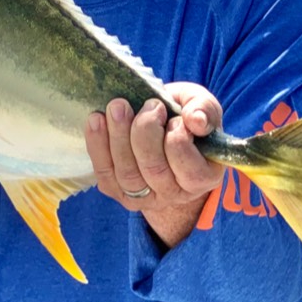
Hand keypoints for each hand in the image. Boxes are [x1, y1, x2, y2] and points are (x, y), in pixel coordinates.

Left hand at [86, 82, 224, 212]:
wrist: (159, 127)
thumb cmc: (183, 116)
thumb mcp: (200, 106)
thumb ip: (204, 109)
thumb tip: (195, 120)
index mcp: (202, 178)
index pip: (191, 171)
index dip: (179, 141)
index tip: (174, 117)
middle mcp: (174, 194)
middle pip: (155, 170)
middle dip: (146, 133)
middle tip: (148, 105)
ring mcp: (143, 196)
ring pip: (128, 174)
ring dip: (118, 137)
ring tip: (117, 106)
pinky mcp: (116, 190)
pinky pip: (104, 173)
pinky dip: (97, 145)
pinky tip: (96, 119)